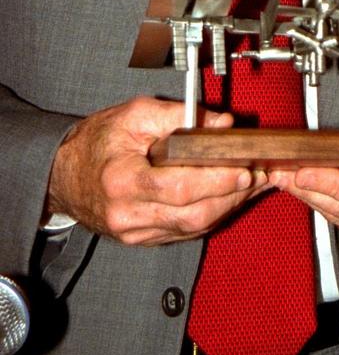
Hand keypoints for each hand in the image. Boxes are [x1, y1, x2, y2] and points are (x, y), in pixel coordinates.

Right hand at [46, 97, 268, 246]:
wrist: (64, 175)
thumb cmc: (97, 143)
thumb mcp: (134, 115)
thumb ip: (179, 116)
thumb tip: (221, 123)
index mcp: (122, 181)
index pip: (179, 187)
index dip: (217, 180)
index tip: (244, 169)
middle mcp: (128, 214)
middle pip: (192, 214)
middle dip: (231, 196)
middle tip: (258, 176)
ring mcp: (136, 232)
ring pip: (194, 227)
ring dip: (228, 206)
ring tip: (251, 184)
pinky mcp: (144, 239)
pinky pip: (186, 231)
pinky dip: (212, 214)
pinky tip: (228, 197)